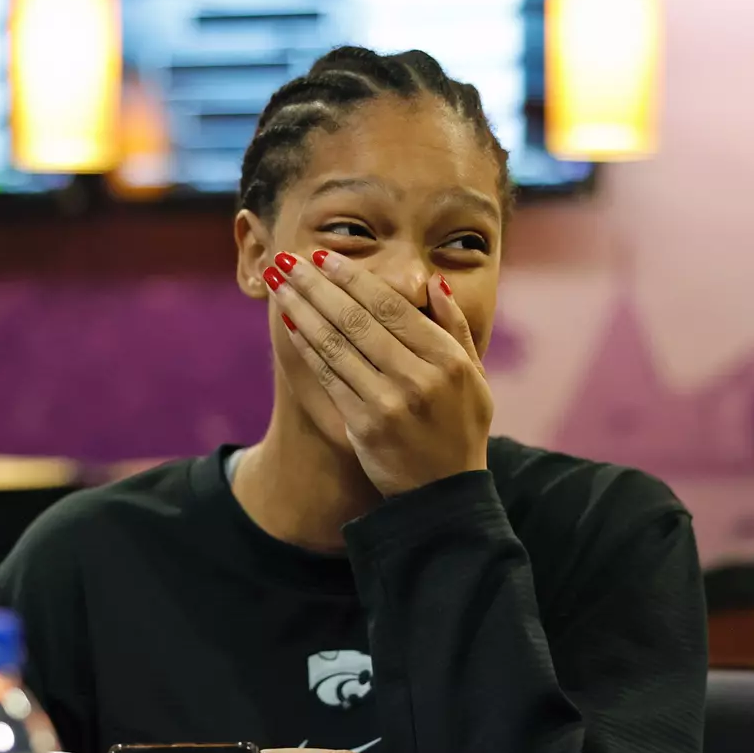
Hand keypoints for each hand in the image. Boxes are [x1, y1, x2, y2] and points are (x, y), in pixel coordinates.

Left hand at [265, 249, 491, 496]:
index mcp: (447, 358)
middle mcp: (419, 377)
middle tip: (287, 260)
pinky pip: (330, 376)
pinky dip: (308, 347)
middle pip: (357, 319)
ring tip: (278, 284)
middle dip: (317, 285)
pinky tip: (290, 325)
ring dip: (302, 309)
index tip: (324, 257)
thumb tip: (432, 284)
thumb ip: (456, 328)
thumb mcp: (475, 377)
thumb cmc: (460, 428)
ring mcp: (389, 402)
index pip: (391, 306)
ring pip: (337, 344)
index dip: (353, 278)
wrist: (445, 495)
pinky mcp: (364, 425)